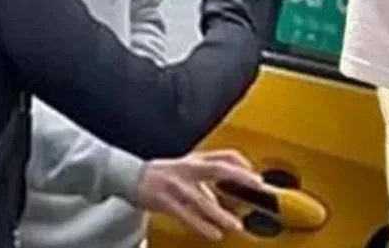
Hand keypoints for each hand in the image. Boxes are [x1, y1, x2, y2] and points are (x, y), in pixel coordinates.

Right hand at [133, 150, 267, 240]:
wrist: (131, 175)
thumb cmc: (164, 174)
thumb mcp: (187, 170)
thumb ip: (207, 182)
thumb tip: (224, 200)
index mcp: (196, 160)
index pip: (224, 155)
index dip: (242, 164)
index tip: (256, 176)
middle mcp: (188, 168)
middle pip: (218, 168)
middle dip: (240, 177)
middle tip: (257, 186)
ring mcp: (177, 185)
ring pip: (202, 200)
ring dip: (221, 214)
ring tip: (236, 225)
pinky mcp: (165, 201)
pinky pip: (186, 215)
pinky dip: (202, 225)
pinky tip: (214, 233)